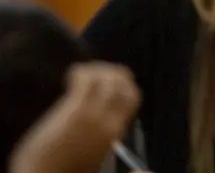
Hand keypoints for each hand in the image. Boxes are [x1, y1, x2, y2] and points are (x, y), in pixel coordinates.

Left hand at [9, 63, 140, 172]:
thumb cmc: (64, 169)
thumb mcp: (95, 153)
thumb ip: (103, 131)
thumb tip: (105, 113)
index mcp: (116, 132)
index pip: (132, 96)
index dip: (125, 83)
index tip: (114, 79)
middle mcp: (110, 121)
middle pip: (124, 85)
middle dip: (114, 72)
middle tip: (98, 71)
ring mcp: (93, 116)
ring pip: (108, 80)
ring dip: (98, 70)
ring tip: (84, 72)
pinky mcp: (75, 112)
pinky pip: (86, 82)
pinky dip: (82, 72)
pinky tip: (72, 74)